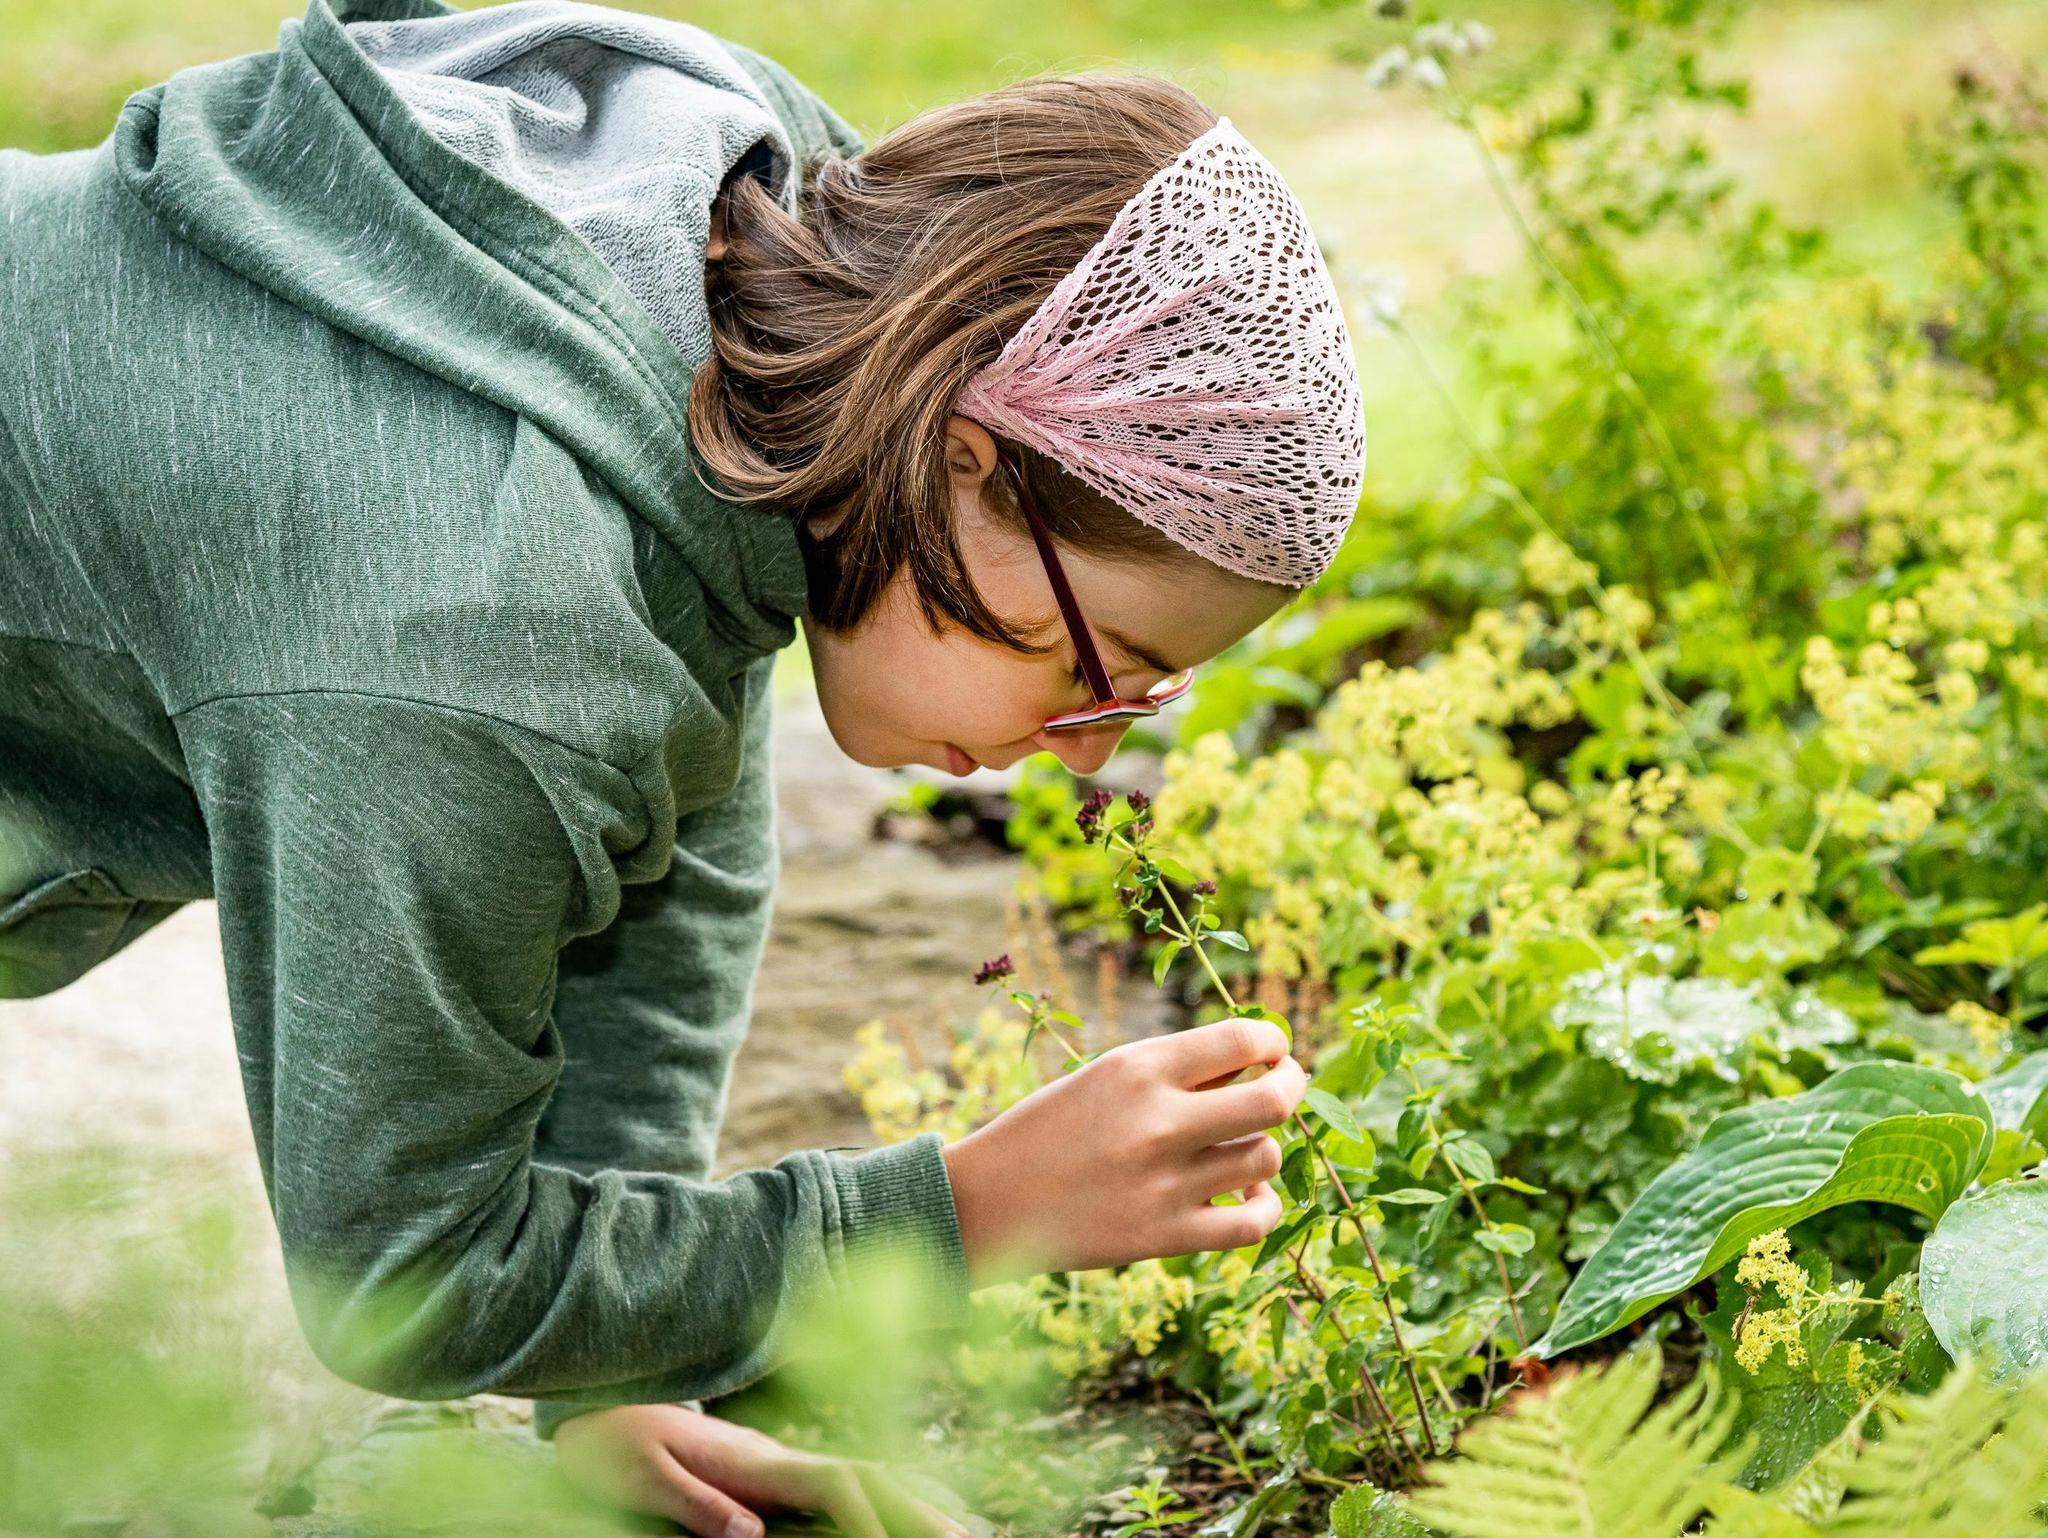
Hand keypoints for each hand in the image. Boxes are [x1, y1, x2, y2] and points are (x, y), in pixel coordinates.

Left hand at [554, 1402, 973, 1537]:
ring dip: (921, 1500)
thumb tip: (753, 1535)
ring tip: (969, 1527)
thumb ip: (695, 1501)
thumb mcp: (639, 1474)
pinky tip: (911, 1510)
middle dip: (926, 1508)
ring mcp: (782, 1464)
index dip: (874, 1517)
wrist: (598, 1399)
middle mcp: (781, 1458)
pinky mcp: (772, 1474)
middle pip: (873, 1476)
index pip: (836, 1484)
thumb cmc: (611, 1442)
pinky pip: (848, 1486)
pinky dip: (891, 1496)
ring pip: (871, 1477)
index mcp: (756, 1460)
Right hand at [940, 1017, 1304, 1285]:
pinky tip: (1248, 1194)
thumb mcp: (1105, 1077)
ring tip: (1244, 1148)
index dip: (1274, 1041)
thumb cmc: (1050, 1129)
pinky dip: (1263, 1206)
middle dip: (1292, 1087)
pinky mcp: (1165, 1236)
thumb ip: (1178, 1070)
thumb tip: (1258, 1062)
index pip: (1243, 1038)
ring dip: (1264, 1149)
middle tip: (1285, 1087)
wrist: (990, 1201)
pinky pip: (1252, 1223)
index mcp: (1139, 1068)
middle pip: (1274, 1099)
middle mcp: (1159, 1122)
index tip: (1272, 1049)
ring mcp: (1166, 1183)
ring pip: (1266, 1158)